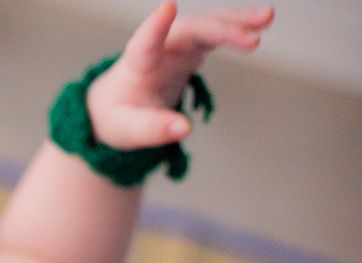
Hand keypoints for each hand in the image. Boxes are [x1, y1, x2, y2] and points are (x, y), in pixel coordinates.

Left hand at [86, 2, 271, 148]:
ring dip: (234, 21)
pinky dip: (235, 30)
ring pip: (206, 25)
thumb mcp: (128, 131)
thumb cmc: (119, 117)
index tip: (167, 7)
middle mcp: (158, 50)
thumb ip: (153, 130)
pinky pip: (214, 34)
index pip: (144, 44)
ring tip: (266, 17)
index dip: (155, 26)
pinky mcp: (188, 50)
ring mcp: (175, 46)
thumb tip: (184, 128)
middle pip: (188, 30)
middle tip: (253, 39)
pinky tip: (258, 28)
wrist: (115, 106)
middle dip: (219, 30)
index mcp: (136, 68)